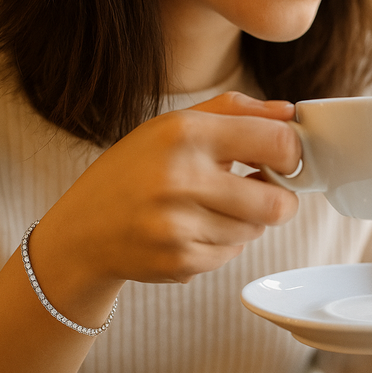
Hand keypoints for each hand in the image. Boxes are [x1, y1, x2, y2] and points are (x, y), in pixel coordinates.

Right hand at [33, 92, 299, 297]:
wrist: (81, 231)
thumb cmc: (126, 173)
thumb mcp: (167, 127)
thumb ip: (230, 111)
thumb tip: (286, 113)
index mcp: (182, 134)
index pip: (277, 143)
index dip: (291, 153)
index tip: (282, 159)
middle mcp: (179, 179)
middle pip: (277, 203)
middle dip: (275, 198)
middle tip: (254, 189)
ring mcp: (178, 226)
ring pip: (253, 231)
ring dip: (241, 220)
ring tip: (204, 208)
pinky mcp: (178, 261)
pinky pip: (230, 255)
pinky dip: (219, 243)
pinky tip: (188, 230)